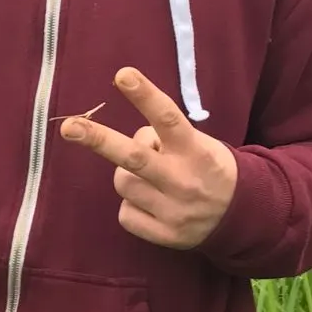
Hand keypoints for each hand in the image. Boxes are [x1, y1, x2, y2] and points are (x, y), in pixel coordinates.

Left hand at [60, 68, 237, 248]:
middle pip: (134, 157)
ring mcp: (175, 211)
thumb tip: (131, 139)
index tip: (122, 74)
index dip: (145, 96)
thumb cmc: (208, 168)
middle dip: (98, 139)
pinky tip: (153, 203)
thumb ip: (166, 137)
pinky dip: (132, 204)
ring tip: (151, 178)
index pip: (169, 118)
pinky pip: (126, 213)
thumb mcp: (199, 143)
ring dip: (127, 174)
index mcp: (195, 150)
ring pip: (123, 182)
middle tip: (69, 126)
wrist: (242, 217)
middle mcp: (184, 180)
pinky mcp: (167, 236)